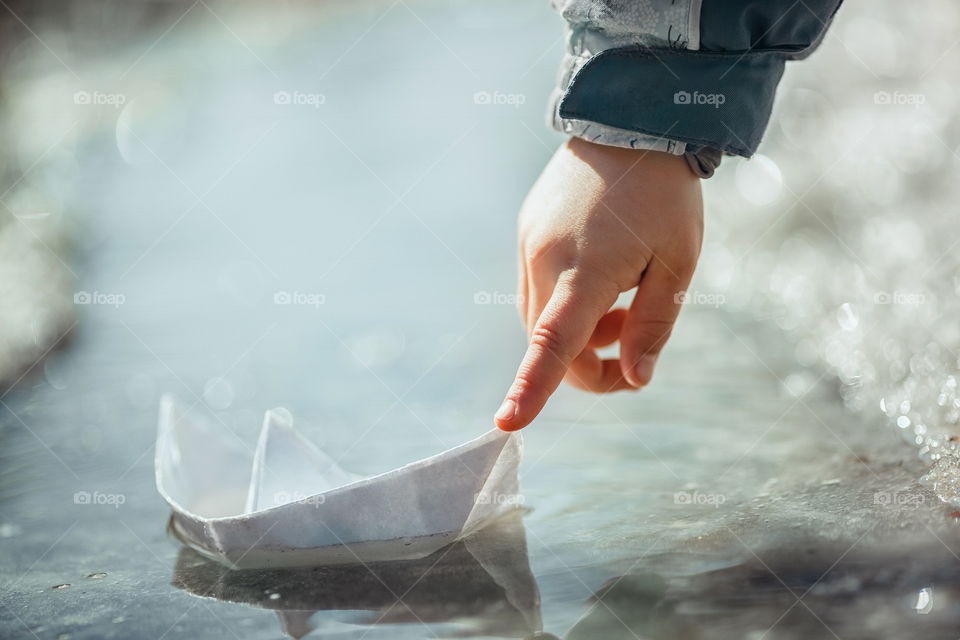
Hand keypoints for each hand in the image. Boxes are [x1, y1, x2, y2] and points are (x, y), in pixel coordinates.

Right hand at [494, 137, 703, 430]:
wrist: (629, 123)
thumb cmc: (664, 195)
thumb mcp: (679, 262)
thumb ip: (654, 325)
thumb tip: (634, 379)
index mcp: (586, 269)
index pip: (552, 343)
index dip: (530, 388)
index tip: (506, 423)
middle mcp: (545, 259)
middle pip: (551, 344)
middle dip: (589, 363)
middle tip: (634, 337)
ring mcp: (529, 244)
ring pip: (540, 319)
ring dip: (578, 333)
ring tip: (624, 301)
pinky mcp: (526, 233)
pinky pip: (536, 289)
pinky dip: (565, 304)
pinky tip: (601, 276)